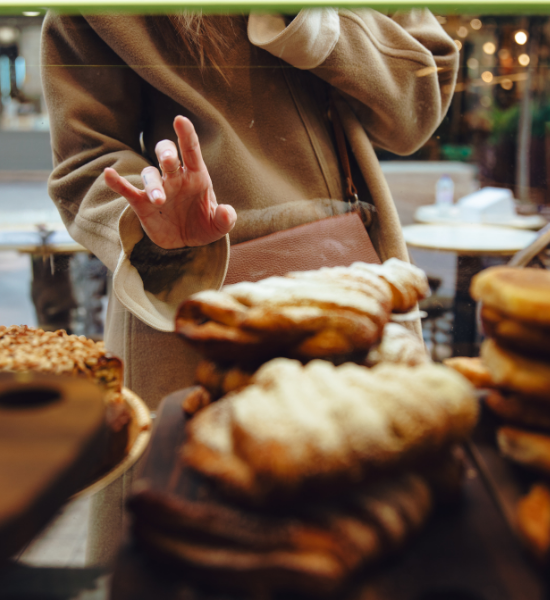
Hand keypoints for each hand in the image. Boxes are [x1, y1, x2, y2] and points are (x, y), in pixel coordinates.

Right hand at [104, 116, 236, 248]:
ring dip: (152, 185)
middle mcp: (175, 177)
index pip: (191, 150)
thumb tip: (228, 212)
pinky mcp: (142, 203)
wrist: (186, 244)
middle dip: (166, 153)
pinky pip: (127, 190)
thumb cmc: (204, 226)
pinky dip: (117, 182)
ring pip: (149, 174)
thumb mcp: (219, 226)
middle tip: (168, 160)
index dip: (186, 133)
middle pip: (167, 154)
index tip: (180, 119)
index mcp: (196, 176)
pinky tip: (108, 175)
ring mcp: (158, 188)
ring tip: (159, 201)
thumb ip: (225, 219)